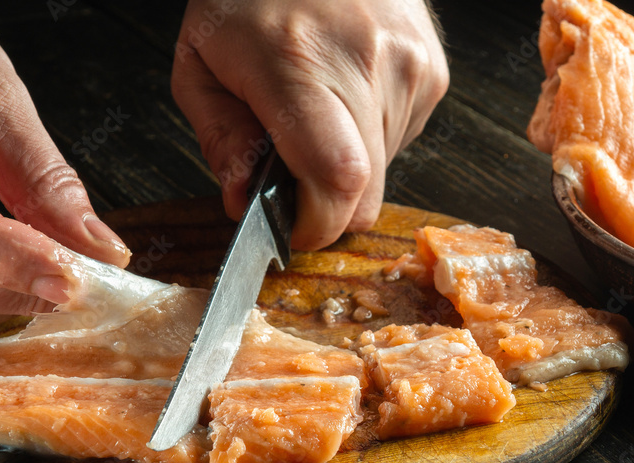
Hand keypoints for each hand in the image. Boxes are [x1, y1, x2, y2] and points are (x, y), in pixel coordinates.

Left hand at [171, 0, 448, 249]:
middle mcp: (367, 65)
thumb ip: (220, 142)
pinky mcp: (433, 71)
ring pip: (383, 173)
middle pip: (365, 193)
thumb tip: (245, 204)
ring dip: (346, 166)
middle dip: (324, 205)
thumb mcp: (200, 64)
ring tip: (317, 110)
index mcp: (299, 64)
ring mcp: (410, 67)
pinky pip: (401, 140)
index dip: (315, 226)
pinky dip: (370, 138)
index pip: (336, 181)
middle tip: (290, 171)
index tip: (290, 229)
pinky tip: (345, 95)